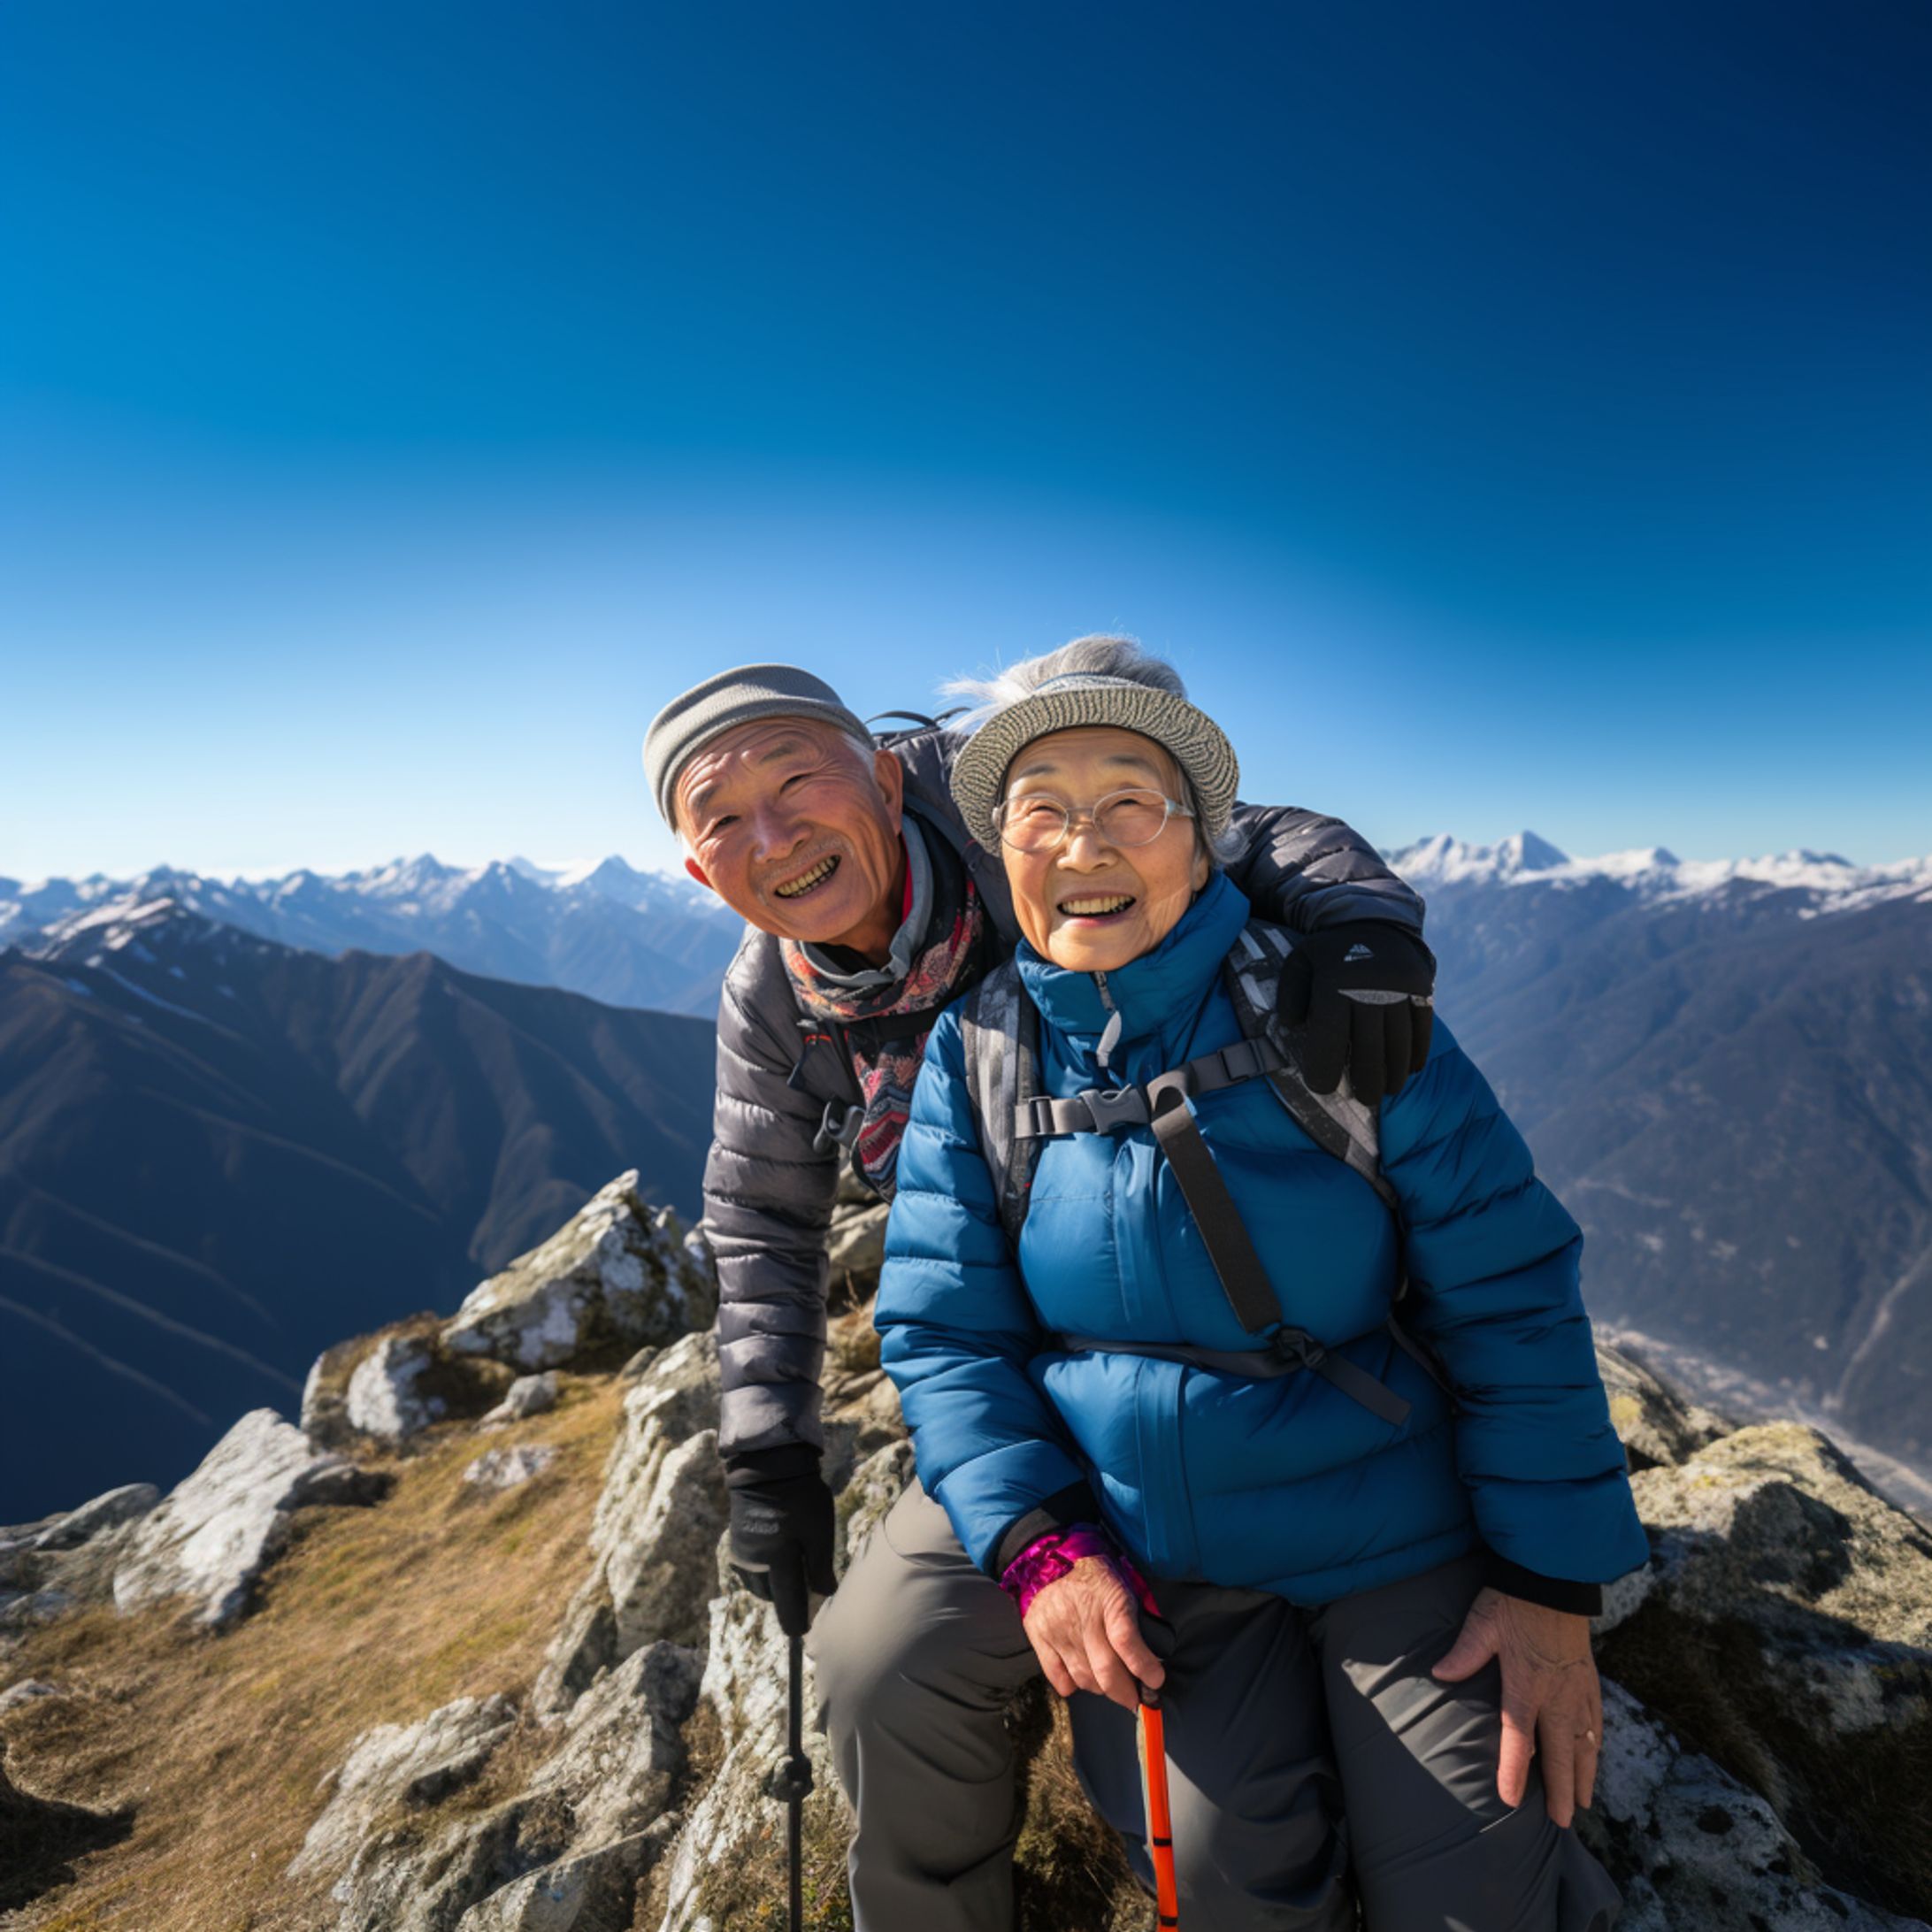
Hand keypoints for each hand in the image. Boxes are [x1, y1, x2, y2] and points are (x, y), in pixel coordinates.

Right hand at [728, 1466, 837, 1636]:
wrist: (767, 1465)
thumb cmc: (800, 1498)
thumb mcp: (820, 1532)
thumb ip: (821, 1568)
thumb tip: (824, 1595)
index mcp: (777, 1565)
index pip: (788, 1607)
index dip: (798, 1623)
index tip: (805, 1632)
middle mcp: (755, 1565)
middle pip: (772, 1598)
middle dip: (788, 1599)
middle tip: (806, 1588)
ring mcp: (743, 1553)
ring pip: (759, 1585)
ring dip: (774, 1585)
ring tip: (792, 1568)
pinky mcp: (737, 1541)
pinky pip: (751, 1569)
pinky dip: (764, 1570)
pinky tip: (777, 1554)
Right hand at [1022, 1556, 1165, 1710]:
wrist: (1054, 1560)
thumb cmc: (1099, 1580)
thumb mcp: (1125, 1588)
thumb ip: (1137, 1621)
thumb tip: (1152, 1663)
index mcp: (1109, 1598)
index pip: (1126, 1640)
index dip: (1144, 1666)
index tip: (1155, 1681)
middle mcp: (1081, 1615)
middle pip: (1105, 1668)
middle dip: (1125, 1692)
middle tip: (1134, 1698)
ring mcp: (1057, 1628)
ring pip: (1084, 1678)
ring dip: (1102, 1688)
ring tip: (1109, 1684)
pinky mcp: (1039, 1637)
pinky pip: (1059, 1678)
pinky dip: (1074, 1685)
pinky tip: (1083, 1674)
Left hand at [1277, 922, 1435, 1104]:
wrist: (1373, 918)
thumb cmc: (1329, 950)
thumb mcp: (1299, 962)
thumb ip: (1290, 995)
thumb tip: (1294, 1026)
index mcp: (1334, 983)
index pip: (1330, 1038)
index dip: (1325, 1069)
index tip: (1322, 1088)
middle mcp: (1370, 988)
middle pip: (1370, 1048)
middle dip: (1366, 1081)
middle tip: (1364, 1099)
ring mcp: (1400, 989)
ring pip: (1399, 1043)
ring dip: (1394, 1074)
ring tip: (1386, 1092)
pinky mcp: (1422, 989)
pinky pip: (1423, 1028)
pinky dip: (1418, 1053)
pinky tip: (1410, 1071)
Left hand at [1431, 1586, 1602, 1827]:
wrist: (1554, 1578)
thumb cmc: (1513, 1601)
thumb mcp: (1482, 1623)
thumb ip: (1463, 1653)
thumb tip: (1438, 1674)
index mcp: (1526, 1684)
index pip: (1518, 1737)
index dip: (1513, 1770)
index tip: (1510, 1800)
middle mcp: (1556, 1694)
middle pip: (1559, 1752)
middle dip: (1559, 1790)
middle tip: (1560, 1822)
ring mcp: (1576, 1688)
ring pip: (1584, 1742)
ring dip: (1583, 1774)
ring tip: (1582, 1803)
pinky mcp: (1589, 1679)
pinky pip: (1596, 1720)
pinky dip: (1597, 1744)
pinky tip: (1595, 1756)